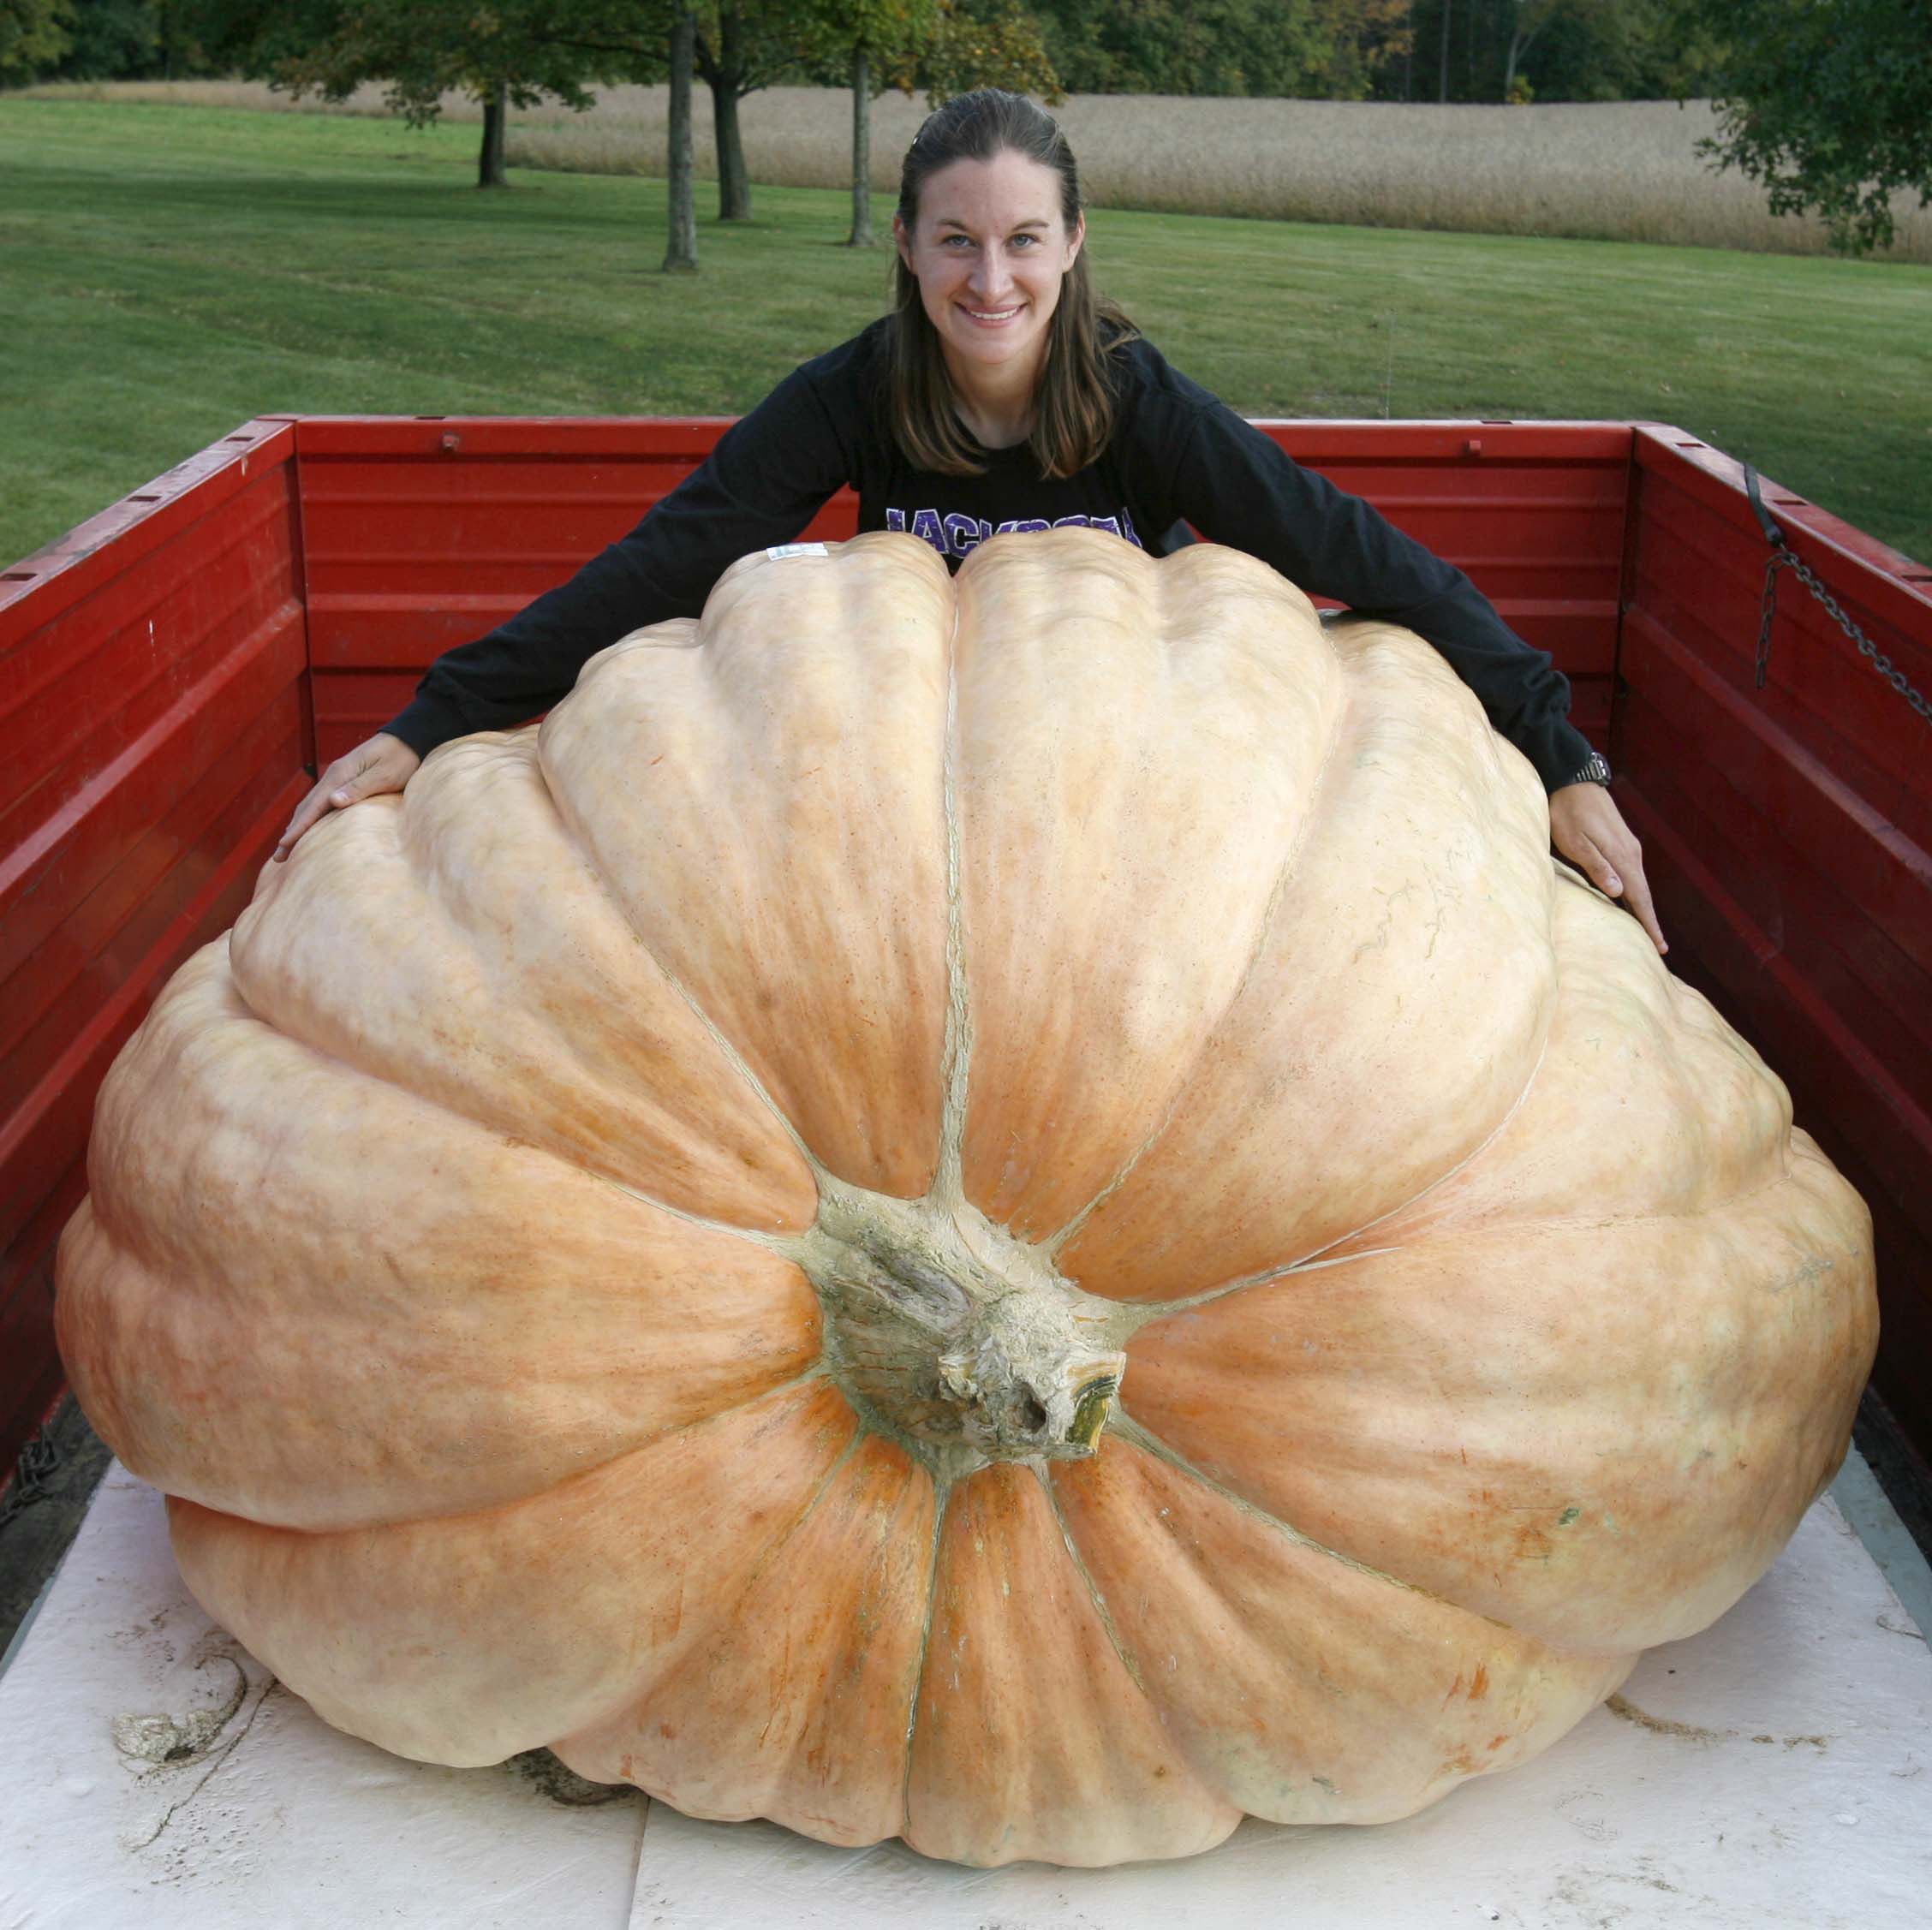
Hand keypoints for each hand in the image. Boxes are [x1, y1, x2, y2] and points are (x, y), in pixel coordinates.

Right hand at [274, 733, 420, 861]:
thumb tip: (332, 801)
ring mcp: (339, 778)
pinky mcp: (346, 781)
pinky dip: (311, 817)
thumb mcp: (385, 774)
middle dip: (291, 832)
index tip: (284, 845)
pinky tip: (309, 827)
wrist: (409, 738)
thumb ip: (360, 788)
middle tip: (279, 857)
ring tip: (287, 846)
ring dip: (298, 825)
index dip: (299, 827)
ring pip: (311, 805)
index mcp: (340, 774)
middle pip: (306, 807)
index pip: (314, 805)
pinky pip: (322, 803)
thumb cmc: (401, 758)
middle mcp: (334, 776)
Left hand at [1548, 782, 1665, 954]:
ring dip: (1643, 906)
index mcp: (1622, 856)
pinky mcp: (1622, 842)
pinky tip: (1631, 899)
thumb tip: (1619, 892)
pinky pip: (1633, 873)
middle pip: (1644, 893)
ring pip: (1639, 883)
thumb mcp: (1574, 841)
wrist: (1573, 780)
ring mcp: (1629, 846)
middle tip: (1658, 947)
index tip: (1659, 946)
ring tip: (1647, 929)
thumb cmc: (1567, 812)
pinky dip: (1636, 890)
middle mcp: (1631, 853)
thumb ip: (1596, 866)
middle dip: (1650, 920)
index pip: (1639, 897)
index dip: (1648, 922)